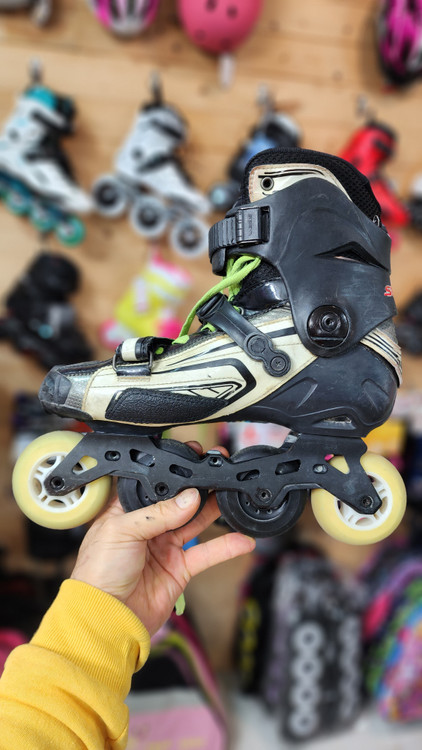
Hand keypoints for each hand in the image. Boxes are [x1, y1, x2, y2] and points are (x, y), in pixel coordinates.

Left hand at [70, 444, 255, 634]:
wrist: (105, 618)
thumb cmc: (98, 573)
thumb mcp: (122, 530)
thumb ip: (158, 513)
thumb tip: (190, 497)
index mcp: (127, 511)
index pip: (154, 485)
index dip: (173, 474)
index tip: (194, 460)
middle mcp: (148, 526)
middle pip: (179, 501)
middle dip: (199, 487)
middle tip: (219, 474)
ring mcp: (165, 547)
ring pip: (196, 522)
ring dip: (215, 509)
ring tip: (233, 494)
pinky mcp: (180, 568)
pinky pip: (207, 553)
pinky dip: (226, 547)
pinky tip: (242, 539)